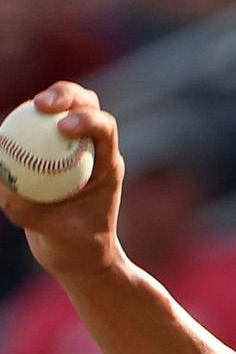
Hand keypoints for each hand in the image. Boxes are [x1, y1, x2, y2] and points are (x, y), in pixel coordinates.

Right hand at [0, 83, 124, 279]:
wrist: (80, 259)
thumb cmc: (78, 250)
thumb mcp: (56, 236)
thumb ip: (30, 213)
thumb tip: (3, 189)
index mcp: (107, 167)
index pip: (105, 129)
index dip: (87, 118)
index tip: (63, 127)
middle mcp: (94, 152)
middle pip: (86, 104)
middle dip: (65, 94)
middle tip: (40, 105)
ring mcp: (73, 150)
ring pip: (61, 110)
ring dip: (42, 101)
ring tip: (26, 107)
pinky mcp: (51, 154)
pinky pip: (36, 130)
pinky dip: (22, 125)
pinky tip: (5, 132)